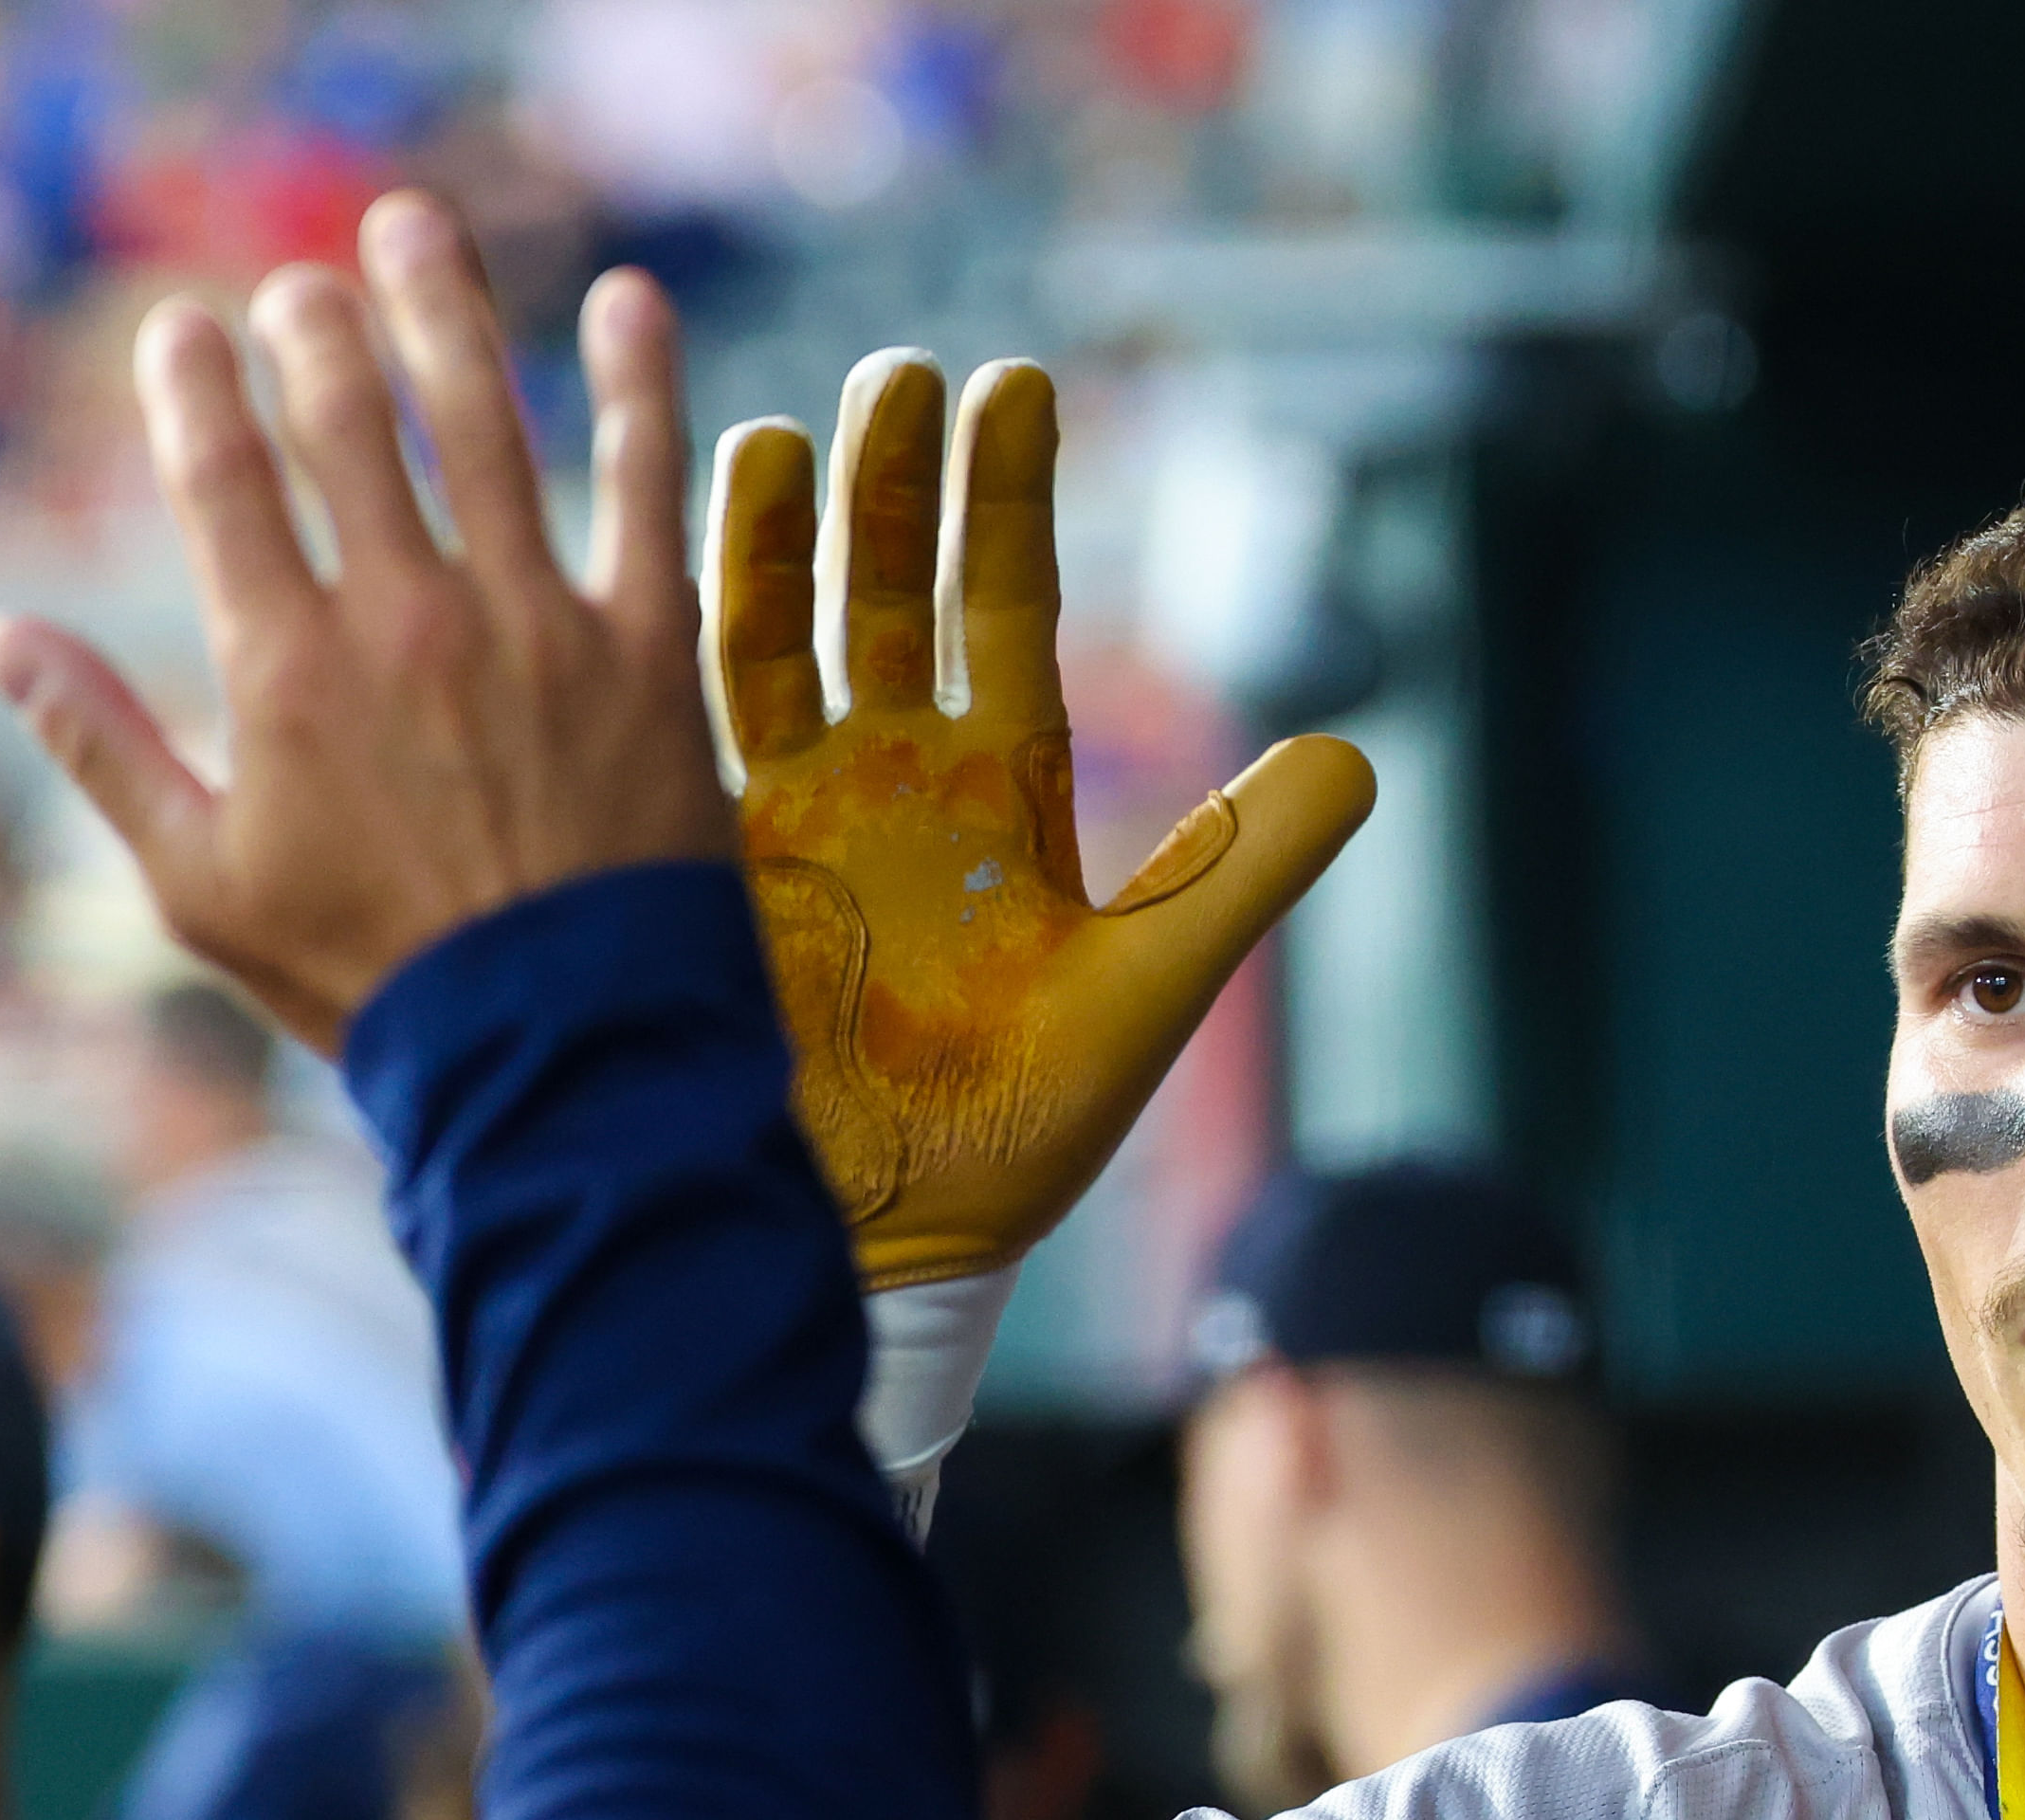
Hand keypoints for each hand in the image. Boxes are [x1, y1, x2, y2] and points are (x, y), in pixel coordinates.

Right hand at [0, 193, 734, 1051]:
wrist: (564, 1056)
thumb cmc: (374, 982)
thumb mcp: (200, 885)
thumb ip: (101, 745)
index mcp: (287, 667)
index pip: (219, 474)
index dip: (193, 381)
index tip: (184, 327)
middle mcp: (408, 620)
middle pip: (347, 420)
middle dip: (316, 329)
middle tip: (305, 283)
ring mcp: (537, 626)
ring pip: (484, 422)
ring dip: (444, 309)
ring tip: (413, 228)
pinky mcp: (650, 651)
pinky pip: (649, 491)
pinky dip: (640, 388)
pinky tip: (627, 302)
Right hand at [716, 352, 1371, 1289]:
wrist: (894, 1243)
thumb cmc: (1022, 1136)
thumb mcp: (1146, 992)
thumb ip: (1241, 870)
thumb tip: (1360, 758)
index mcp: (1001, 795)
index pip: (1008, 610)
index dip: (1009, 502)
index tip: (1015, 382)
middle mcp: (892, 782)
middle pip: (887, 595)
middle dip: (892, 485)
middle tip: (900, 371)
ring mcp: (791, 815)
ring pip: (776, 636)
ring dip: (778, 535)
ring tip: (783, 430)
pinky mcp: (704, 868)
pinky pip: (682, 725)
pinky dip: (679, 636)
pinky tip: (664, 541)